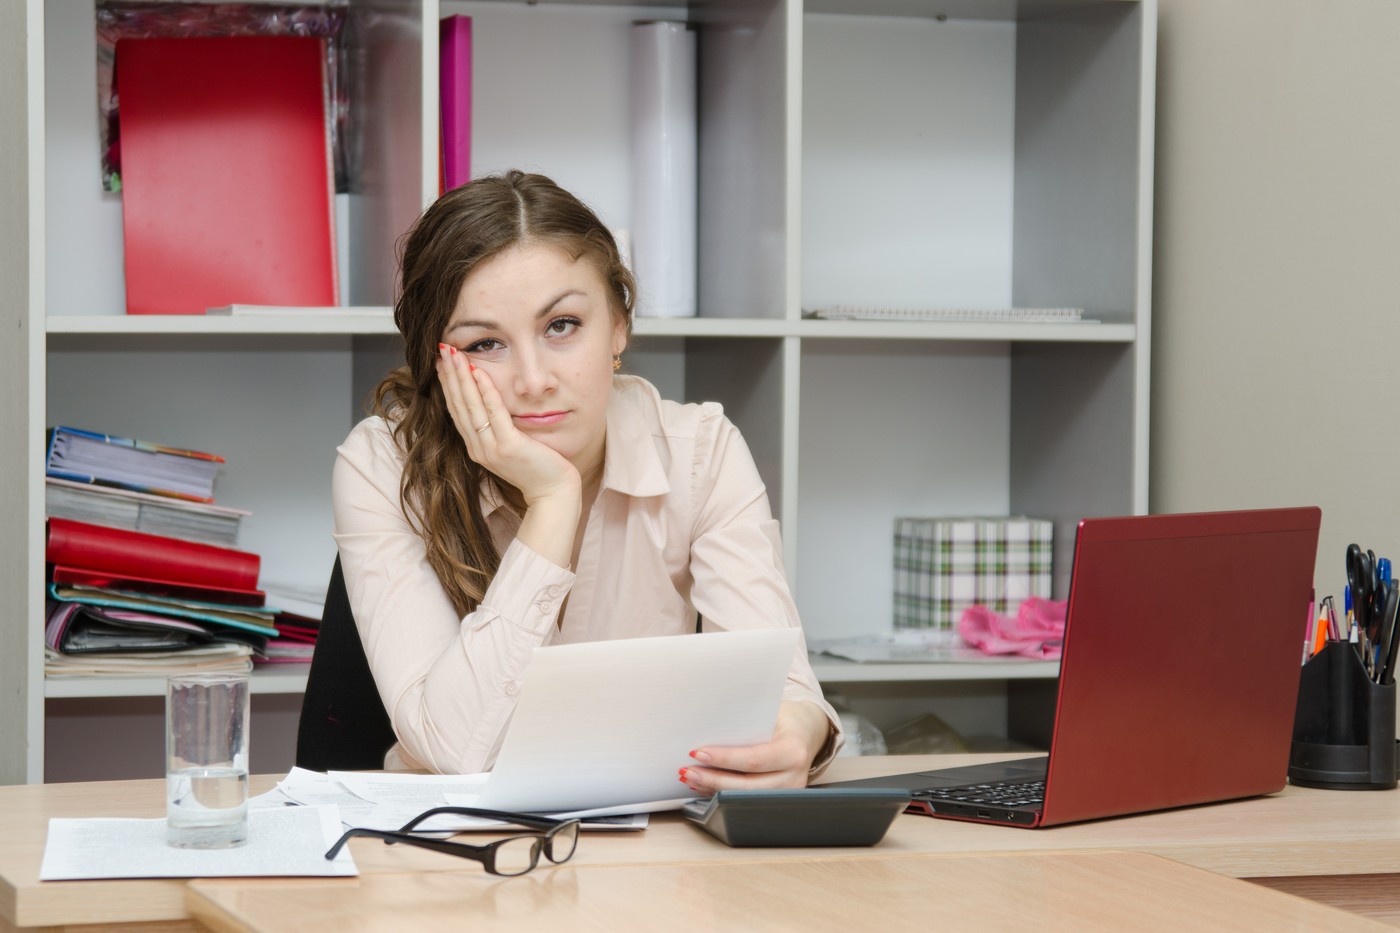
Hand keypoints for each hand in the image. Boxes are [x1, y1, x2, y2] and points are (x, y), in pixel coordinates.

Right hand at [436, 344, 579, 505]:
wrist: (553, 493)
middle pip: (458, 405)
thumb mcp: (511, 445)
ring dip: (461, 377)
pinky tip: (479, 372)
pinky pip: (494, 414)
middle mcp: (479, 448)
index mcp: (477, 447)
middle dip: (449, 375)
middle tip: (442, 350)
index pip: (457, 410)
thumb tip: (493, 403)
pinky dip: (486, 391)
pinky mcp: (508, 447)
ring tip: (454, 354)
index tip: (442, 362)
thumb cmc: (538, 468)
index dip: (448, 385)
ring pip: (470, 407)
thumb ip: (499, 428)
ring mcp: (491, 449)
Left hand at [679, 701, 832, 793]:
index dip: (724, 759)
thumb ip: (746, 723)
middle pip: (747, 785)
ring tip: (690, 777)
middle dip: (713, 779)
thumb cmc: (783, 719)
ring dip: (712, 788)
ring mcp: (787, 793)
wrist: (805, 732)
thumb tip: (708, 728)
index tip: (698, 753)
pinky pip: (745, 799)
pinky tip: (703, 785)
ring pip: (744, 797)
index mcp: (794, 751)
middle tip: (686, 770)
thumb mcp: (770, 713)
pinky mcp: (777, 801)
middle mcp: (794, 777)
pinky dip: (721, 792)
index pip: (754, 759)